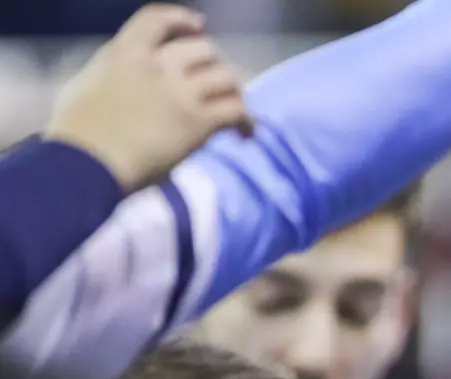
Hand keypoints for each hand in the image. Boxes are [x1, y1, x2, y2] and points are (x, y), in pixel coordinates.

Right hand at [44, 4, 250, 192]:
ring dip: (235, 93)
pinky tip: (244, 135)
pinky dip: (247, 121)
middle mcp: (157, 65)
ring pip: (228, 77)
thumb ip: (116, 73)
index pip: (158, 18)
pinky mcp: (198, 121)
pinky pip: (237, 110)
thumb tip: (128, 78)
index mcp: (125, 51)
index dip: (183, 19)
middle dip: (215, 67)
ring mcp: (181, 91)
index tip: (198, 27)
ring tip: (235, 111)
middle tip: (216, 88)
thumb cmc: (77, 133)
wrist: (88, 162)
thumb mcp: (88, 83)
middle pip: (205, 50)